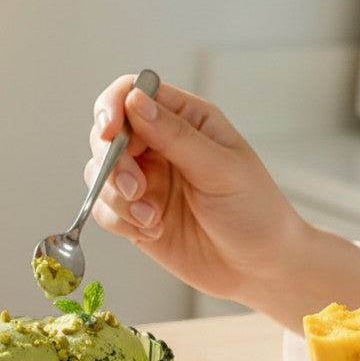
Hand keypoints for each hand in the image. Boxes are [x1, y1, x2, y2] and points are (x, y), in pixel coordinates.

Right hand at [85, 74, 359, 330]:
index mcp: (186, 120)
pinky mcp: (135, 215)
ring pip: (100, 174)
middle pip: (107, 135)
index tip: (109, 132)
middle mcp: (160, 145)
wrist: (259, 266)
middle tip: (137, 188)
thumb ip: (174, 135)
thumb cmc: (254, 210)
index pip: (133, 93)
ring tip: (152, 218)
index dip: (113, 107)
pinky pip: (104, 209)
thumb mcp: (220, 168)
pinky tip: (154, 231)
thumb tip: (134, 100)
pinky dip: (121, 221)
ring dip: (118, 197)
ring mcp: (146, 181)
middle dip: (112, 162)